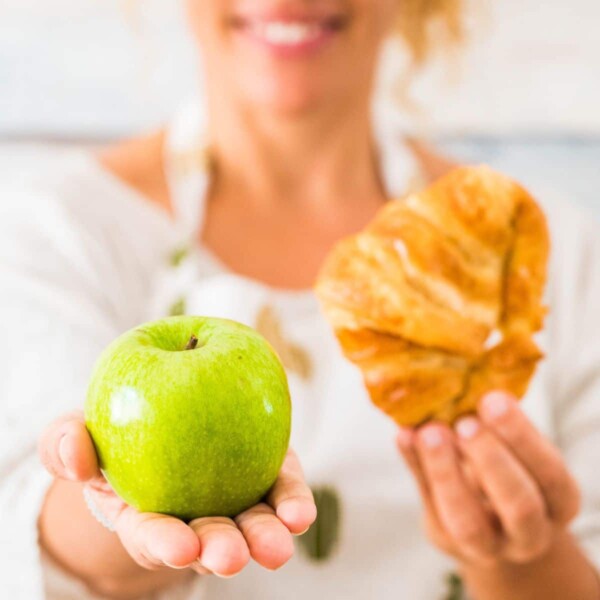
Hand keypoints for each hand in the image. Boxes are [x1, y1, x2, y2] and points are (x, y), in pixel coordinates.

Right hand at [39, 411, 315, 576]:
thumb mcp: (80, 433)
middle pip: (209, 540)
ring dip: (265, 536)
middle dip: (220, 550)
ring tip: (278, 546)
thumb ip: (64, 444)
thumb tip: (77, 457)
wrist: (167, 412)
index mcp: (146, 515)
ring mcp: (235, 499)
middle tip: (230, 555)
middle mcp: (195, 516)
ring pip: (252, 524)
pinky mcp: (266, 474)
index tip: (179, 546)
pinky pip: (282, 493)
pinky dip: (292, 504)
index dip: (164, 542)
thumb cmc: (117, 433)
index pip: (153, 535)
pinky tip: (299, 513)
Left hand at [396, 392, 580, 566]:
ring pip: (467, 522)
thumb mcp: (514, 450)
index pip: (549, 474)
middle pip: (519, 505)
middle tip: (465, 421)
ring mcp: (486, 544)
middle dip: (490, 460)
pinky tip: (404, 436)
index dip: (521, 438)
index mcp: (556, 500)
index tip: (492, 399)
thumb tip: (461, 376)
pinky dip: (416, 467)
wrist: (491, 521)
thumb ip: (494, 425)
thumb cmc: (506, 468)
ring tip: (429, 431)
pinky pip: (428, 504)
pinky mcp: (444, 536)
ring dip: (445, 471)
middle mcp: (529, 531)